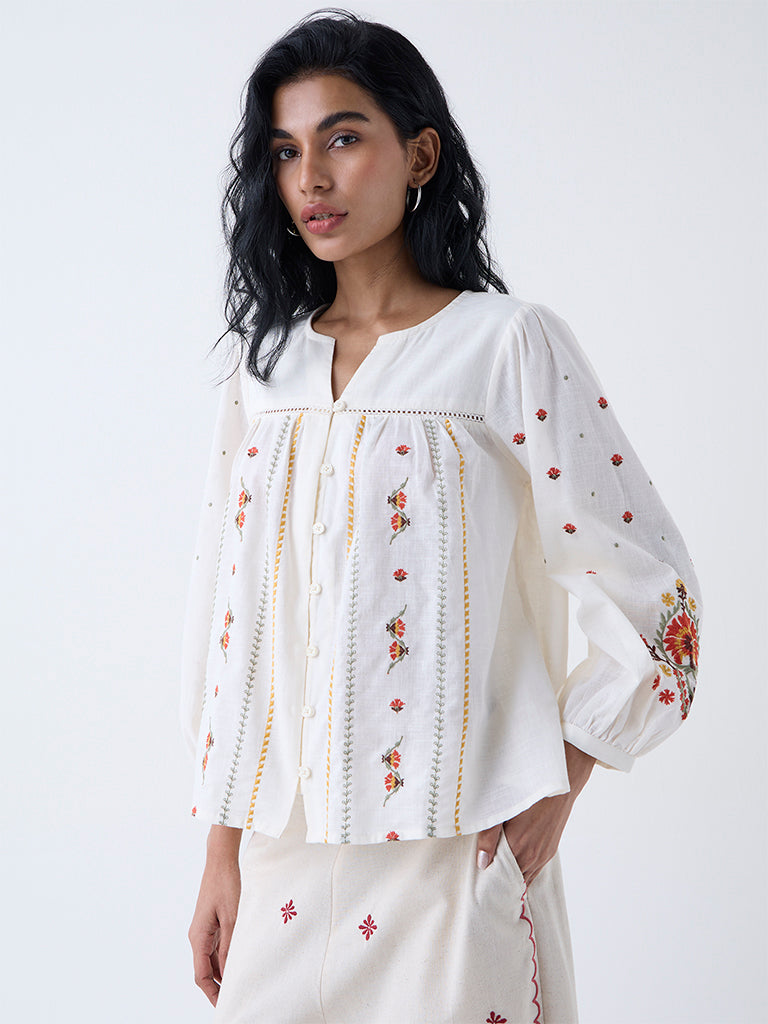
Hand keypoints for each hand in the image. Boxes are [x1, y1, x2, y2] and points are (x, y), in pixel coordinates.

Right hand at [188, 825, 241, 1006]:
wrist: (221, 861)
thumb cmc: (226, 885)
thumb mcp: (232, 918)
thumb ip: (230, 946)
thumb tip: (230, 972)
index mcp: (198, 937)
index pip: (202, 975)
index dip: (212, 993)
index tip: (224, 1005)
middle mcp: (198, 936)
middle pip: (205, 970)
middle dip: (217, 986)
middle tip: (234, 997)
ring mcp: (204, 930)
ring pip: (211, 960)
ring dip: (223, 972)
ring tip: (240, 982)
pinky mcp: (211, 923)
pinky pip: (216, 947)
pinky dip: (226, 957)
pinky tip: (239, 961)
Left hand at [475, 741, 594, 885]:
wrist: (561, 784)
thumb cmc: (529, 791)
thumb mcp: (503, 809)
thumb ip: (489, 836)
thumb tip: (482, 863)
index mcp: (518, 848)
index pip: (500, 877)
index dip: (488, 880)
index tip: (478, 879)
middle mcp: (532, 857)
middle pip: (512, 880)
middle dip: (499, 880)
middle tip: (484, 878)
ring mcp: (543, 855)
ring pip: (525, 877)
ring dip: (512, 876)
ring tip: (497, 873)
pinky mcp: (550, 850)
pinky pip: (535, 871)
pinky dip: (524, 872)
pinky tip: (515, 864)